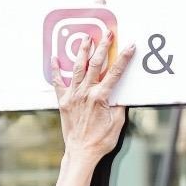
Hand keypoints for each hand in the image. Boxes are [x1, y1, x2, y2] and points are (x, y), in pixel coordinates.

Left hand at [51, 36, 134, 185]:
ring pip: (78, 68)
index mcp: (100, 97)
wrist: (81, 153)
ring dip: (82, 51)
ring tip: (86, 37)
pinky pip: (58, 82)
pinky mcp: (63, 101)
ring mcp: (73, 96)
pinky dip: (56, 70)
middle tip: (107, 33)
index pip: (115, 72)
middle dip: (103, 46)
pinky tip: (55, 57)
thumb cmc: (101, 140)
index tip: (130, 46)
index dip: (124, 58)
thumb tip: (121, 92)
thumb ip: (119, 104)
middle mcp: (85, 93)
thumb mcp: (118, 122)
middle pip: (96, 64)